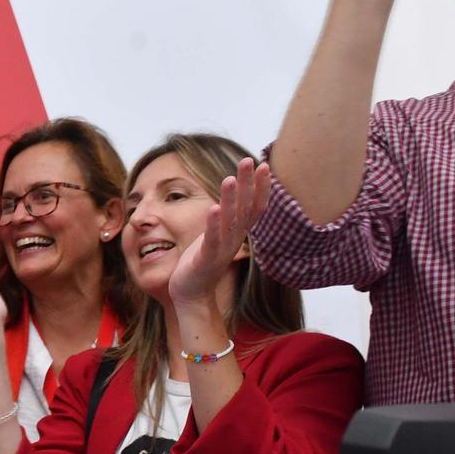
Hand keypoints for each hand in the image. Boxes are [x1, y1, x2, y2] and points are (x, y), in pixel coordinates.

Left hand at [167, 159, 270, 311]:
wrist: (191, 294)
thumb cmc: (201, 261)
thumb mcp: (217, 235)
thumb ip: (226, 217)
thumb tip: (231, 195)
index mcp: (237, 233)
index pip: (255, 207)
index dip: (260, 187)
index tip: (263, 165)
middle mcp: (235, 239)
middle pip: (246, 208)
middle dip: (248, 184)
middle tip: (249, 160)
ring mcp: (222, 250)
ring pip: (230, 221)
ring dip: (230, 200)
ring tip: (229, 178)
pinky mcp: (206, 259)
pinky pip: (212, 239)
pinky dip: (214, 224)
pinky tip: (213, 208)